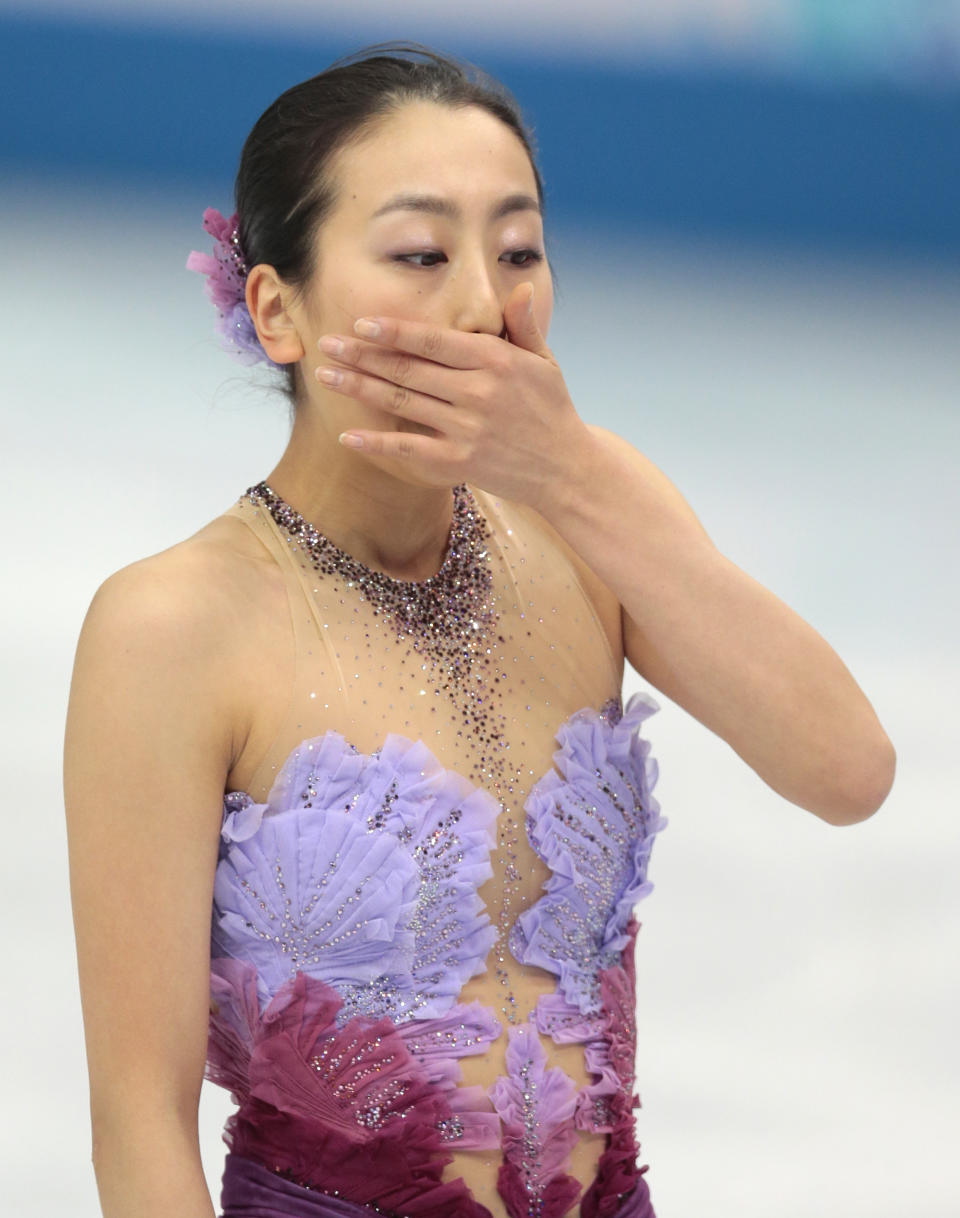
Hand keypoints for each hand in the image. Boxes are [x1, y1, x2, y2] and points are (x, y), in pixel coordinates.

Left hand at [313, 282, 588, 510]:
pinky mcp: (460, 463)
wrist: (567, 469)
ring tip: (325, 376)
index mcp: (496, 360)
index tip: (360, 323)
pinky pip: (409, 449)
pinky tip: (348, 435)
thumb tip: (519, 288)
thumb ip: (522, 326)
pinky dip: (377, 443)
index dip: (393, 331)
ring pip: (400, 402)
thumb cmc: (551, 410)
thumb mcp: (544, 362)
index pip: (433, 340)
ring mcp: (467, 429)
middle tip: (326, 344)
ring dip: (358, 388)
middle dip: (361, 355)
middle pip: (407, 368)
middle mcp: (478, 391)